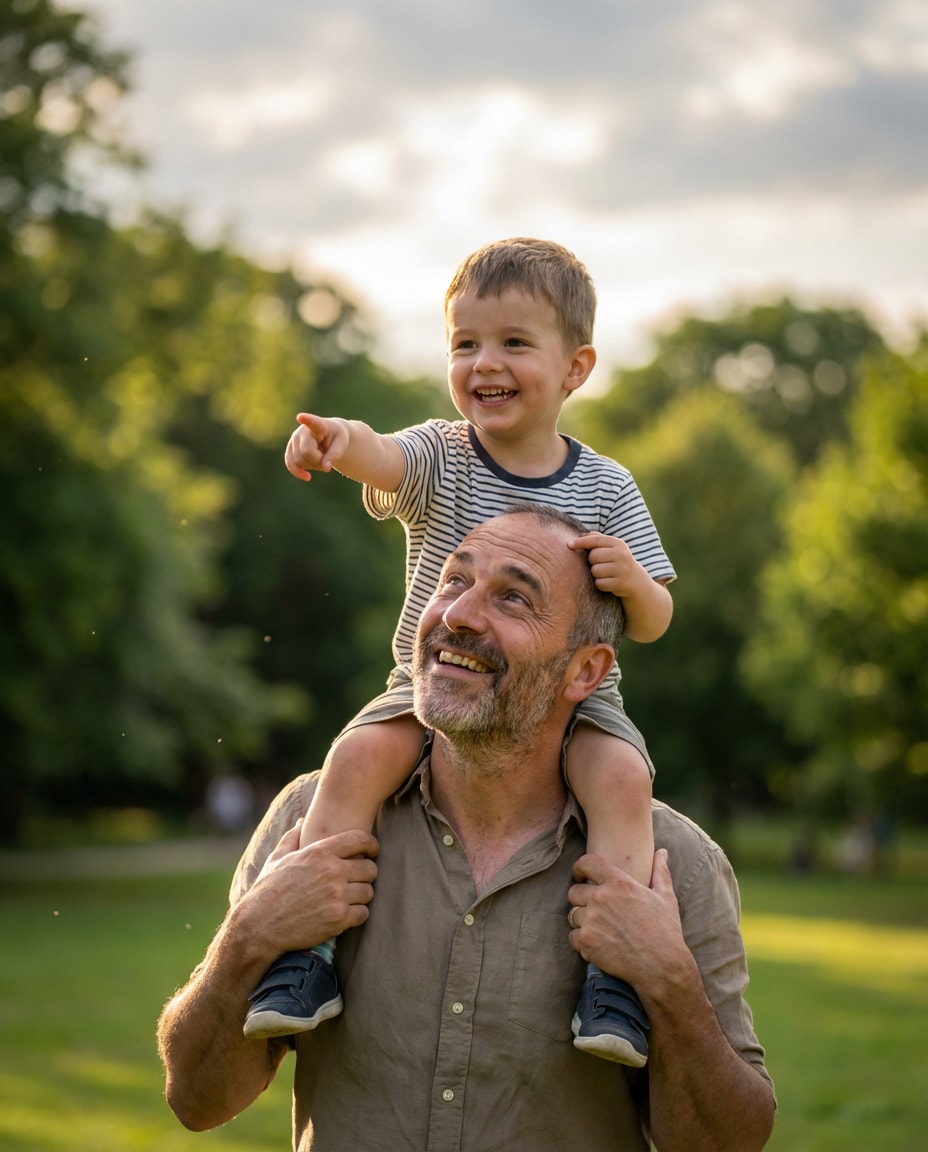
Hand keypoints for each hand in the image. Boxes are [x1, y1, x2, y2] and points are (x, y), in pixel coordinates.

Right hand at [245, 826, 378, 951]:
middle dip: (365, 874)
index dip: (371, 845)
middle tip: (357, 880)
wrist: (259, 926)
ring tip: (349, 898)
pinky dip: (356, 915)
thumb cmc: (267, 890)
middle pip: (370, 868)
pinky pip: (363, 913)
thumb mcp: (277, 859)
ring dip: (361, 896)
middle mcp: (331, 871)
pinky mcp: (338, 919)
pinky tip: (344, 915)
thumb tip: (302, 821)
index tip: (371, 851)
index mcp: (319, 852)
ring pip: (368, 892)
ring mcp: (337, 895)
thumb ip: (293, 837)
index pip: (360, 839)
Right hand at [284, 413, 349, 480]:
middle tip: (327, 456)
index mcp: (319, 425)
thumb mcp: (342, 444)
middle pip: (306, 453)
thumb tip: (325, 468)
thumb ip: (335, 455)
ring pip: (299, 461)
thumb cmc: (337, 438)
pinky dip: (298, 472)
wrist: (329, 437)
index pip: (313, 423)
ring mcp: (294, 439)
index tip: (301, 417)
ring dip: (312, 466)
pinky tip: (307, 477)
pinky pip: (290, 464)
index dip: (307, 420)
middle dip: (318, 460)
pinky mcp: (290, 449)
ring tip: (321, 458)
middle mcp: (303, 430)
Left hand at [567, 850, 690, 994]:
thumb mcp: (666, 897)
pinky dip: (582, 941)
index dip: (580, 868)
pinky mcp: (586, 942)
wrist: (662, 967)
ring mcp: (591, 920)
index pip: (586, 863)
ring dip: (582, 921)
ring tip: (600, 929)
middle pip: (574, 891)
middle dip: (582, 899)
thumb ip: (660, 871)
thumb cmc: (666, 931)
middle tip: (595, 910)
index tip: (581, 875)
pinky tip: (599, 944)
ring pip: (573, 915)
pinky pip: (573, 936)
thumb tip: (662, 852)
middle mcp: (601, 898)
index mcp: (619, 883)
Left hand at [568, 532, 642, 597]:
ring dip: (595, 573)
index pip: (596, 540)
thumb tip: (579, 535)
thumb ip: (597, 538)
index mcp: (618, 543)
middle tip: (600, 563)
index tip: (569, 544)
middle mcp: (622, 555)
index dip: (581, 542)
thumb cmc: (616, 560)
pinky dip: (600, 584)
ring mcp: (622, 569)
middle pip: (593, 556)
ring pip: (595, 571)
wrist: (635, 579)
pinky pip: (599, 583)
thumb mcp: (611, 547)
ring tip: (605, 573)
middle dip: (592, 561)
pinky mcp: (620, 583)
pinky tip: (608, 581)